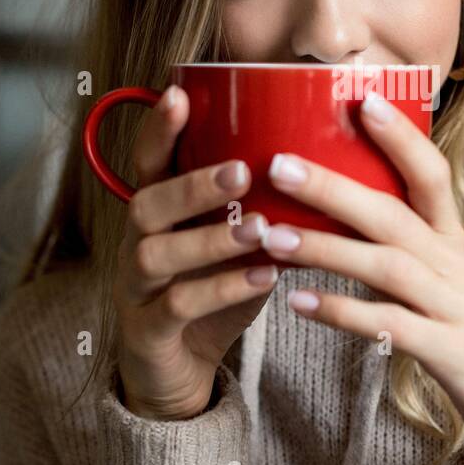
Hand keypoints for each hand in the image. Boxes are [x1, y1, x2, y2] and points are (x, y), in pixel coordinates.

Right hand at [112, 85, 283, 420]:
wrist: (181, 371)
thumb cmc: (214, 292)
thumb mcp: (235, 244)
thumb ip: (260, 205)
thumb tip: (328, 161)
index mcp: (157, 213)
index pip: (148, 162)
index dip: (158, 128)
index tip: (179, 93)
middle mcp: (136, 244)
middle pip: (147, 204)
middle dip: (193, 185)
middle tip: (243, 172)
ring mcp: (135, 289)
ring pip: (156, 255)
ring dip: (210, 238)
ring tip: (260, 227)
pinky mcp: (148, 332)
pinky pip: (177, 307)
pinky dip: (221, 290)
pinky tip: (263, 279)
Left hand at [260, 91, 463, 464]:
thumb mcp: (448, 278)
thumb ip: (405, 244)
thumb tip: (343, 208)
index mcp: (453, 241)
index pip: (431, 175)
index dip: (401, 137)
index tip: (362, 99)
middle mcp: (454, 265)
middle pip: (392, 214)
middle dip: (334, 187)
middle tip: (278, 164)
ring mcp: (452, 308)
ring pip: (385, 266)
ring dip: (325, 248)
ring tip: (269, 236)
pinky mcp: (447, 352)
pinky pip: (389, 327)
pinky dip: (344, 313)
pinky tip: (299, 304)